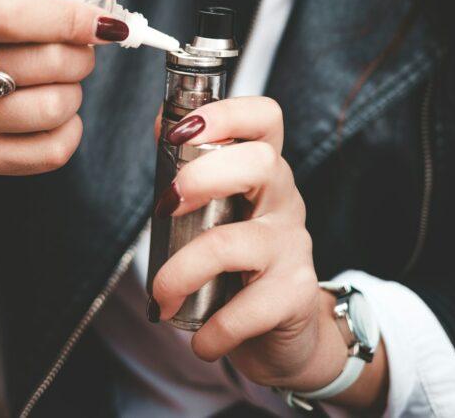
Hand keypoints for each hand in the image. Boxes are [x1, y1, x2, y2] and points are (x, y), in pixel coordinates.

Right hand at [0, 0, 130, 174]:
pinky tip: (55, 117)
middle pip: (49, 63)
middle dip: (83, 58)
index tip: (111, 24)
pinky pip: (53, 150)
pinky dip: (70, 131)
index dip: (70, 18)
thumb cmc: (19, 35)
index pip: (13, 16)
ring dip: (74, 94)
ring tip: (59, 85)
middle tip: (79, 55)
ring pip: (53, 109)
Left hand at [149, 97, 387, 407]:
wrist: (288, 334)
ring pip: (235, 242)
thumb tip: (162, 124)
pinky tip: (201, 340)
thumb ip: (191, 170)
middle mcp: (283, 200)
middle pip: (260, 163)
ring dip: (182, 272)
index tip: (179, 132)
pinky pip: (248, 309)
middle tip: (163, 207)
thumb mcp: (218, 211)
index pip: (265, 118)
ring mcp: (292, 246)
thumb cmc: (239, 265)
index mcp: (263, 171)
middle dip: (201, 177)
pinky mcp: (294, 295)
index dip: (225, 114)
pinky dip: (213, 331)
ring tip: (161, 298)